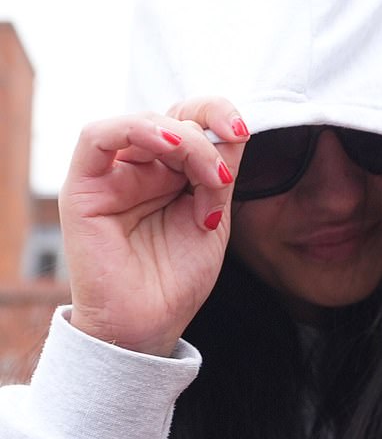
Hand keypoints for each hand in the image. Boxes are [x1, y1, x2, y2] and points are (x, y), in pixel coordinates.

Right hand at [59, 98, 248, 355]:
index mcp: (170, 175)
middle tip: (221, 177)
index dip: (215, 114)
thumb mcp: (213, 216)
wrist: (149, 325)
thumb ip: (218, 172)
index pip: (189, 122)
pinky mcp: (84, 187)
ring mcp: (111, 176)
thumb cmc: (177, 279)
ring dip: (181, 138)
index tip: (240, 131)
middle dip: (205, 135)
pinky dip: (135, 129)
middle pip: (171, 118)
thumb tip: (232, 129)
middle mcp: (140, 170)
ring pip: (142, 122)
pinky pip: (97, 137)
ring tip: (205, 175)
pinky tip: (165, 143)